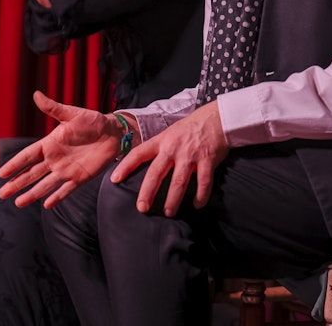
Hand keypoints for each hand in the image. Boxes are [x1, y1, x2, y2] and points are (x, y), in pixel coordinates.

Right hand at [0, 91, 121, 207]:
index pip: (28, 155)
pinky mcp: (80, 178)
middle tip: (2, 194)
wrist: (114, 132)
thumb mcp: (72, 114)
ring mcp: (66, 170)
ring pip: (45, 184)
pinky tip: (46, 205)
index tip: (2, 173)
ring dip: (32, 193)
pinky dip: (57, 197)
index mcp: (50, 144)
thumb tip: (36, 94)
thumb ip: (53, 108)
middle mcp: (55, 159)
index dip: (15, 164)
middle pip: (32, 174)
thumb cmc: (92, 121)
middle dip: (17, 183)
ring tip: (18, 203)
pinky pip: (66, 189)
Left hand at [109, 102, 228, 216]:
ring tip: (169, 212)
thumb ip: (159, 148)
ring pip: (179, 181)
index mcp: (162, 141)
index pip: (139, 153)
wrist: (217, 118)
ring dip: (173, 199)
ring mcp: (191, 155)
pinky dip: (201, 195)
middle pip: (156, 173)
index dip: (125, 166)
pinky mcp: (208, 160)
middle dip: (147, 192)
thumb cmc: (191, 128)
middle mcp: (174, 148)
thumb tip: (144, 165)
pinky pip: (204, 182)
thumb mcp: (170, 133)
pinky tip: (197, 204)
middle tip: (142, 208)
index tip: (114, 180)